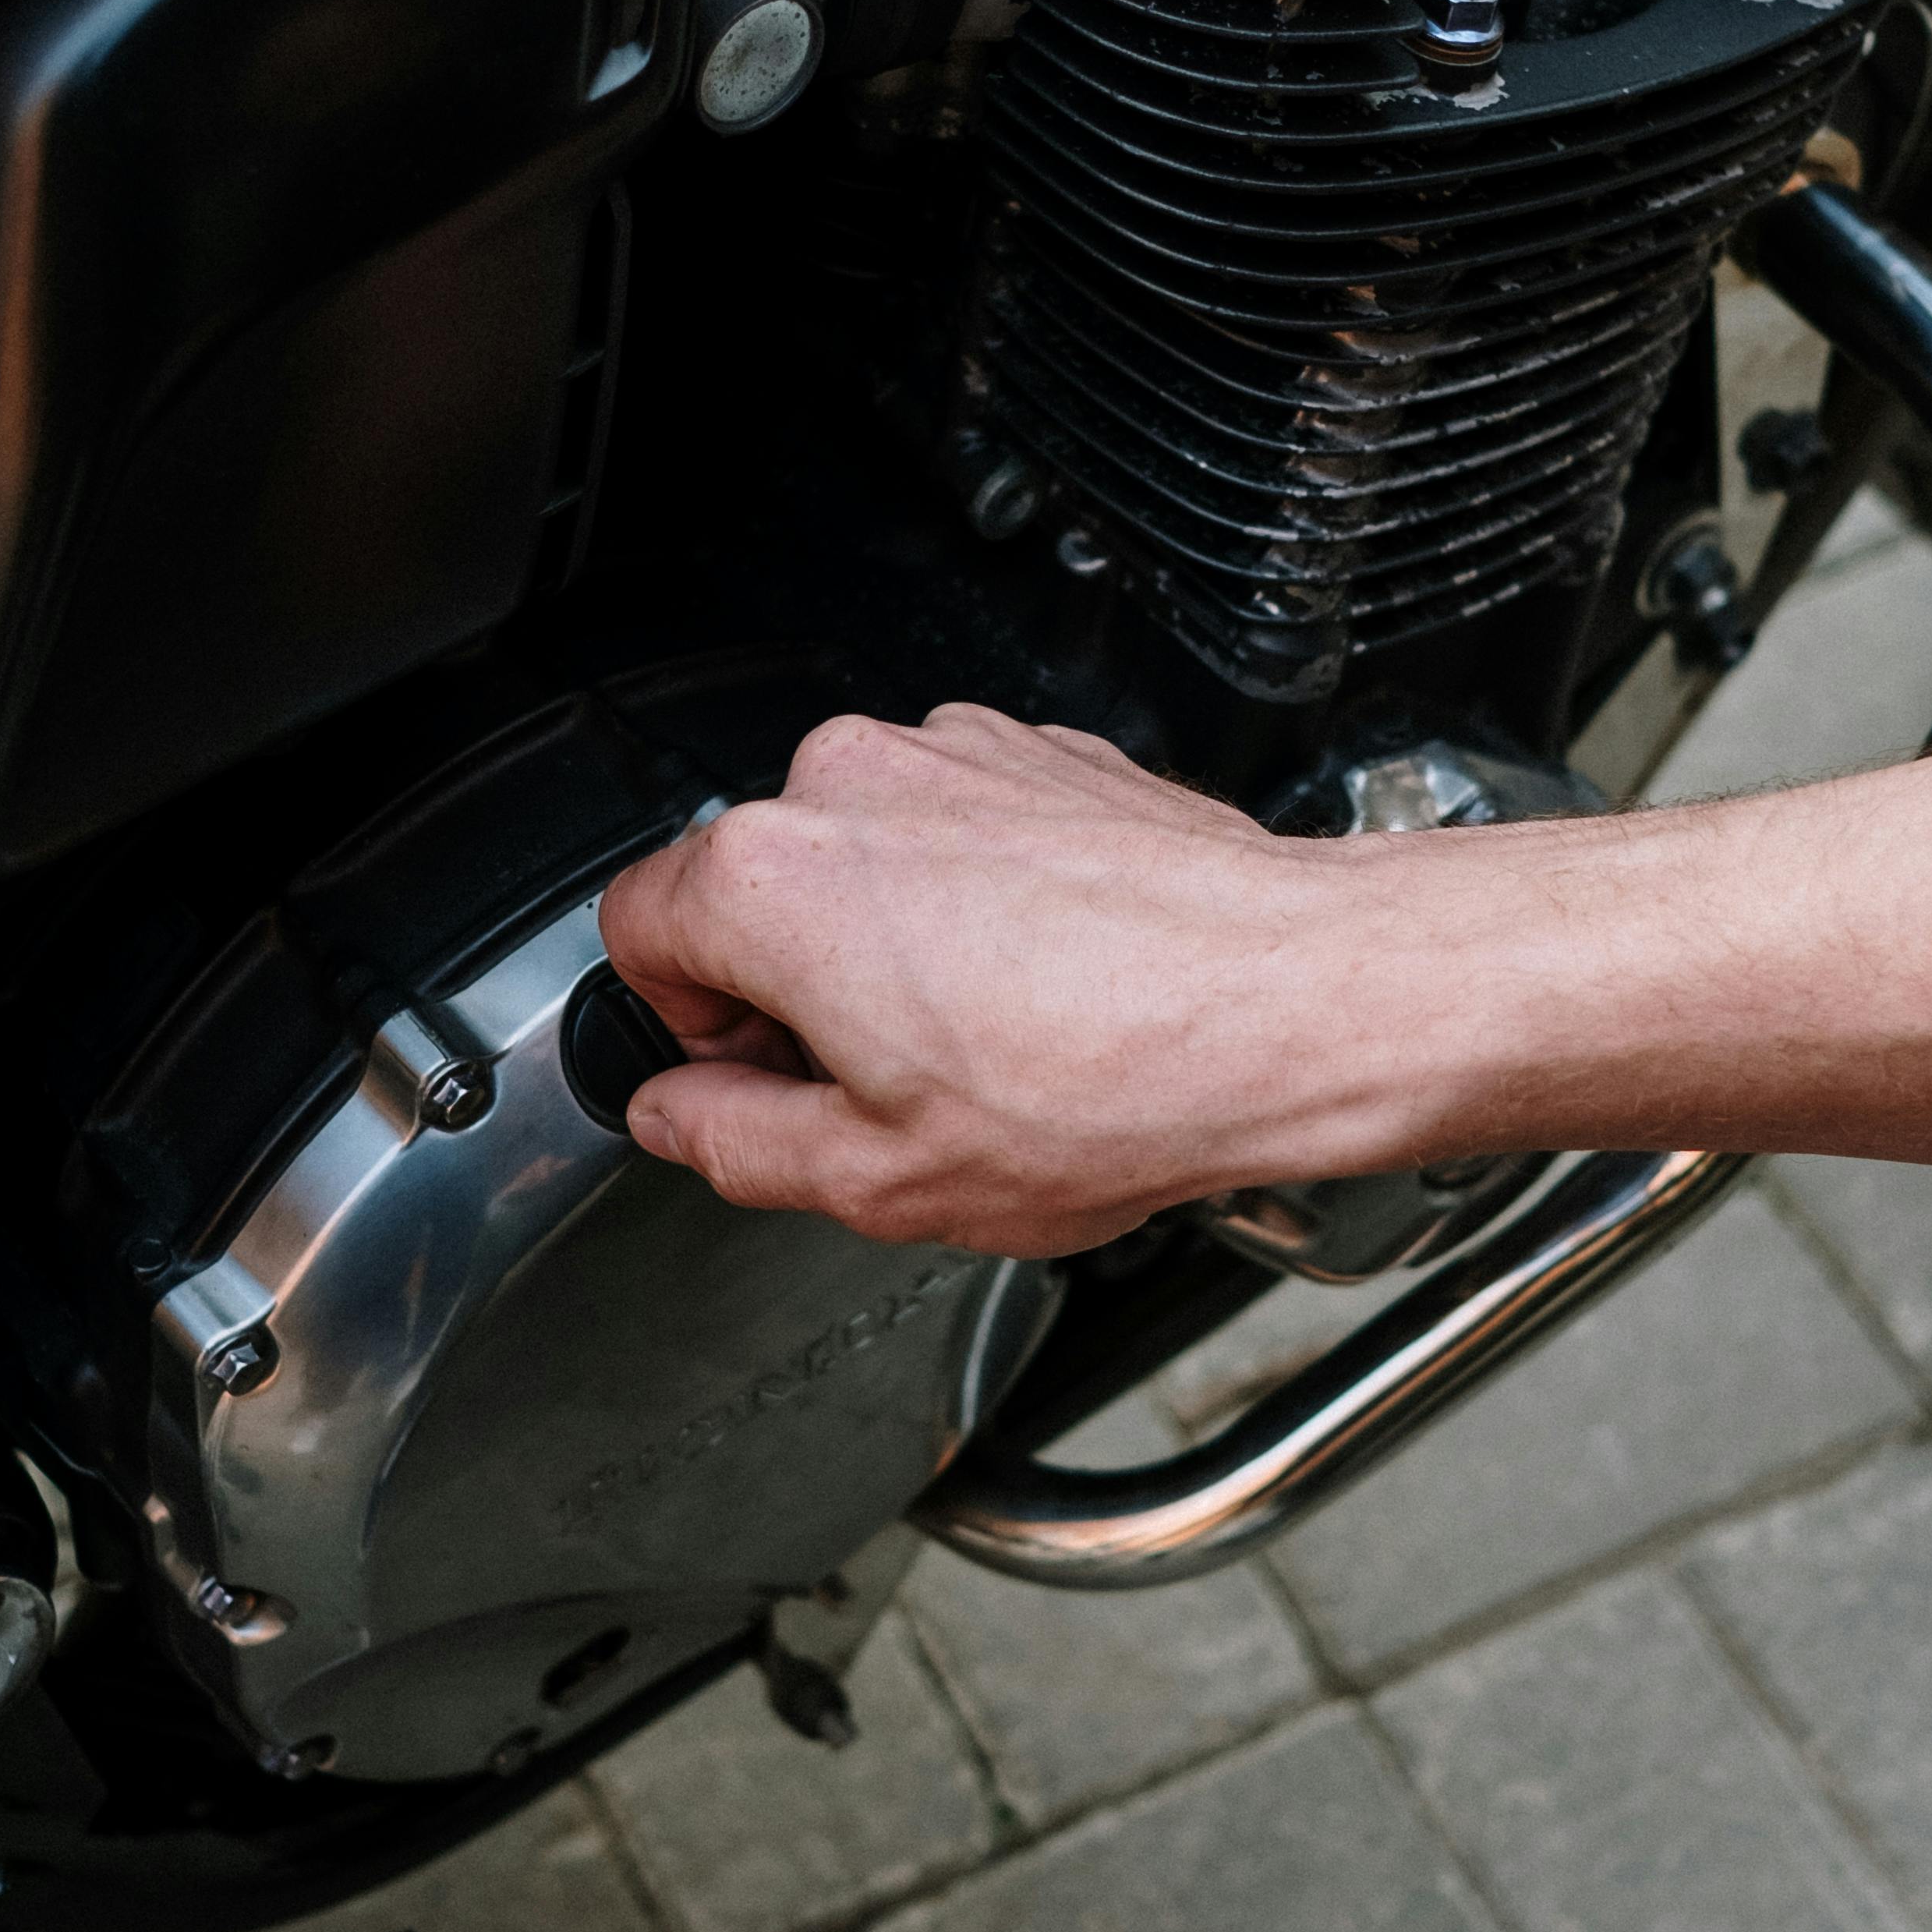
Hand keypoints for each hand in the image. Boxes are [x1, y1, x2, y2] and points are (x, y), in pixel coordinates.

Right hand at [596, 707, 1437, 1250]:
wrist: (1298, 1003)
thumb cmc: (1120, 1082)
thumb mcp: (878, 1180)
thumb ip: (734, 1144)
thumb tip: (681, 1118)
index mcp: (774, 876)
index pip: (633, 928)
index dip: (684, 1022)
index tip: (753, 1072)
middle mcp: (853, 781)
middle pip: (752, 886)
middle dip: (795, 985)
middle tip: (887, 1084)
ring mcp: (957, 751)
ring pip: (864, 855)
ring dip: (895, 940)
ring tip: (993, 1040)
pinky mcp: (1044, 754)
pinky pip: (961, 826)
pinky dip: (983, 897)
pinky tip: (1053, 986)